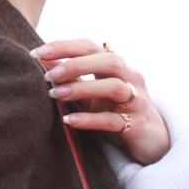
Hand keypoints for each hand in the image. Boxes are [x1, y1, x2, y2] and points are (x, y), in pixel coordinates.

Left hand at [31, 38, 170, 164]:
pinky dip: (90, 119)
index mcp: (116, 67)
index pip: (90, 47)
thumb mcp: (92, 95)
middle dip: (75, 64)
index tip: (37, 53)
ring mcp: (136, 101)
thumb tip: (43, 62)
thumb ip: (71, 78)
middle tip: (48, 75)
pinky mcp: (136, 125)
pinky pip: (112, 120)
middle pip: (107, 61)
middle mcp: (129, 78)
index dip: (64, 47)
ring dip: (82, 88)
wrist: (151, 142)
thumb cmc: (117, 113)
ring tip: (56, 94)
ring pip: (113, 87)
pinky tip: (69, 121)